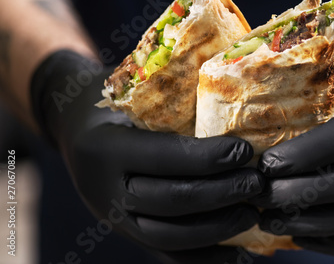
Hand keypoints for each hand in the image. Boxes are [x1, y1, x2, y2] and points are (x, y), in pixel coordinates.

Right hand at [31, 50, 263, 263]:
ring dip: (217, 228)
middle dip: (220, 194)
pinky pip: (164, 253)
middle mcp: (103, 188)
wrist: (72, 124)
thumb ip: (168, 100)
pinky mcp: (123, 231)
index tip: (244, 152)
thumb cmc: (112, 101)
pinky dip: (202, 256)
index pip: (163, 157)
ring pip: (169, 235)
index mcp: (105, 146)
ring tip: (252, 213)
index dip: (207, 158)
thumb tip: (234, 94)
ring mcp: (111, 216)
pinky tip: (235, 254)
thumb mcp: (129, 92)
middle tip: (257, 183)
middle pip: (170, 200)